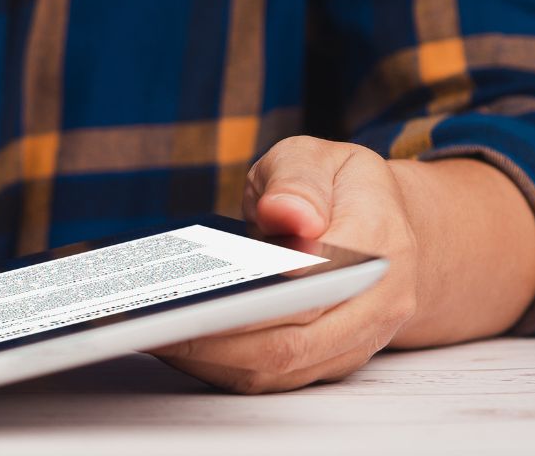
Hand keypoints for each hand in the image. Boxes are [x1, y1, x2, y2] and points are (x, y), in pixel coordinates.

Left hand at [151, 136, 419, 393]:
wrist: (382, 222)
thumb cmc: (338, 187)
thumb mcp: (317, 157)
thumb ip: (298, 181)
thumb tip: (288, 214)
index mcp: (379, 243)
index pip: (316, 284)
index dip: (259, 300)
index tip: (202, 297)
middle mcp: (376, 304)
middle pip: (291, 342)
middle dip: (216, 340)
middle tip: (154, 322)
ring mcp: (354, 339)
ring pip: (279, 369)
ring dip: (212, 360)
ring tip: (152, 334)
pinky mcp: (327, 359)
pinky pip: (273, 377)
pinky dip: (220, 367)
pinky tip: (175, 342)